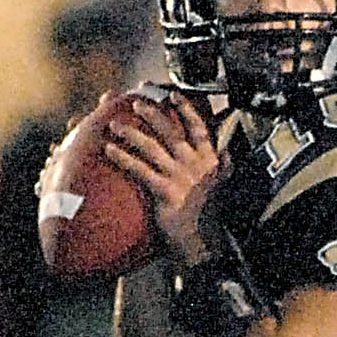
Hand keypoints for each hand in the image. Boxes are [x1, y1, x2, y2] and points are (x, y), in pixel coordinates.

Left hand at [102, 88, 222, 260]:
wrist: (204, 242)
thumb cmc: (209, 217)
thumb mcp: (222, 188)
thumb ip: (224, 169)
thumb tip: (227, 153)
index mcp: (209, 162)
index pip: (199, 129)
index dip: (186, 109)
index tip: (173, 94)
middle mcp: (195, 166)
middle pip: (171, 132)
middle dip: (152, 114)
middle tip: (135, 102)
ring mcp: (180, 178)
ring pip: (152, 148)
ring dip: (131, 133)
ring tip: (114, 124)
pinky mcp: (166, 192)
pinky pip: (140, 170)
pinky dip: (123, 158)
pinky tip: (109, 150)